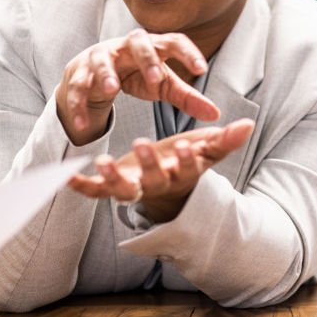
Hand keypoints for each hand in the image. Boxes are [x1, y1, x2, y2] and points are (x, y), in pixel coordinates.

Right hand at [55, 29, 219, 144]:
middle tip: (157, 79)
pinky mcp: (79, 72)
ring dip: (106, 73)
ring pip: (102, 59)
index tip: (202, 69)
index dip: (188, 52)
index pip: (174, 41)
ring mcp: (101, 56)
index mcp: (153, 45)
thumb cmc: (137, 75)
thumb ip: (187, 98)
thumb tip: (216, 115)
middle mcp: (127, 46)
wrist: (97, 74)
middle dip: (147, 58)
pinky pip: (78, 86)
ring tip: (112, 90)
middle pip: (138, 41)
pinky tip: (82, 124)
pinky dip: (79, 105)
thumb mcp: (163, 86)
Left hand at [68, 119, 254, 221]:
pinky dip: (81, 186)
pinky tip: (67, 177)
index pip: (186, 168)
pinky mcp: (113, 187)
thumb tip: (249, 124)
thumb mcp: (206, 149)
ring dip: (112, 178)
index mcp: (180, 173)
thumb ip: (225, 139)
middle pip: (153, 180)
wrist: (167, 187)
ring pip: (123, 190)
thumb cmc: (187, 160)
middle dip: (148, 164)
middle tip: (142, 143)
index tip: (187, 146)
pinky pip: (96, 192)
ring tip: (102, 161)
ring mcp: (133, 188)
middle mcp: (156, 184)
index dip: (186, 160)